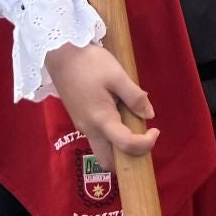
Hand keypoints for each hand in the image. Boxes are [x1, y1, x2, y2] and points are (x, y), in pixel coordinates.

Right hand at [47, 42, 158, 172]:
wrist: (60, 54)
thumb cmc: (90, 63)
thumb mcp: (117, 75)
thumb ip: (135, 97)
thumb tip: (149, 115)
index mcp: (101, 120)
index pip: (126, 145)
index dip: (146, 144)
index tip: (155, 130)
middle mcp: (89, 129)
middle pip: (108, 161)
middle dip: (128, 158)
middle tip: (142, 136)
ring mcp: (82, 126)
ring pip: (102, 149)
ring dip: (119, 146)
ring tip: (131, 121)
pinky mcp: (79, 118)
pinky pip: (97, 136)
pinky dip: (111, 135)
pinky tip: (118, 112)